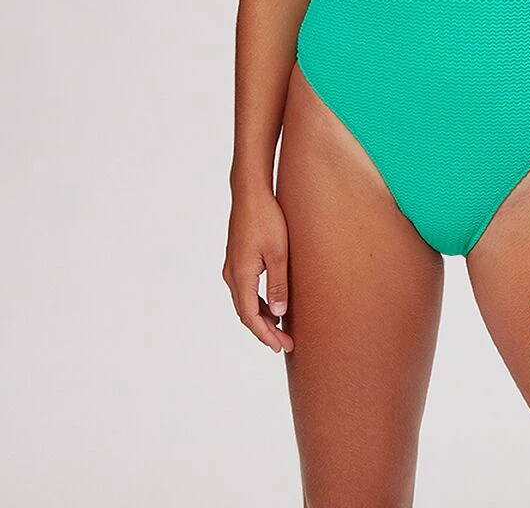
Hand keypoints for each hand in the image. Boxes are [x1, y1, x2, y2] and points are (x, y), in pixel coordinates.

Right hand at [222, 186, 293, 352]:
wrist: (250, 193)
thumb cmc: (268, 219)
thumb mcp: (279, 253)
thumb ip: (278, 284)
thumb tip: (280, 314)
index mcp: (241, 276)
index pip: (251, 316)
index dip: (265, 335)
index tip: (281, 347)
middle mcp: (232, 275)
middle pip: (246, 313)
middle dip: (265, 331)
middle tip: (285, 345)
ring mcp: (232, 268)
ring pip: (245, 303)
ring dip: (262, 318)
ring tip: (281, 330)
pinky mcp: (237, 260)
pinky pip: (246, 290)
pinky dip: (259, 303)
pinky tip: (273, 306)